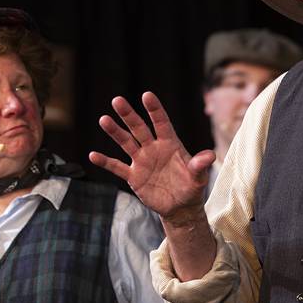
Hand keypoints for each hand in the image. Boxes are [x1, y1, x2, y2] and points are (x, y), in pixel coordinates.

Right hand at [89, 92, 215, 220]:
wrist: (180, 206)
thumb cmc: (191, 186)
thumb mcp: (198, 176)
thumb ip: (200, 165)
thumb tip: (210, 156)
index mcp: (170, 143)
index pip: (161, 122)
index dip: (154, 110)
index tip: (147, 95)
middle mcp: (153, 148)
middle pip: (139, 128)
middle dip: (129, 115)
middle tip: (117, 100)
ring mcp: (142, 161)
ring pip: (126, 143)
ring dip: (115, 132)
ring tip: (104, 120)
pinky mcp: (134, 176)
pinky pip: (117, 167)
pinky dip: (106, 162)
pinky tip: (93, 155)